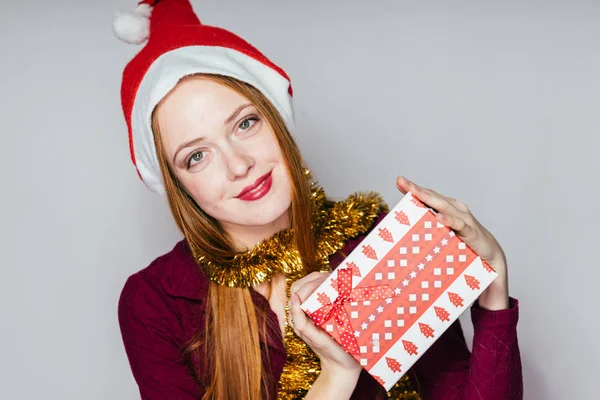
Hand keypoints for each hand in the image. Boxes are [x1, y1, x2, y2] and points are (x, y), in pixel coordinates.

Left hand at [288, 272, 361, 383]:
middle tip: (332, 279)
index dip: (310, 283)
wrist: (341, 363)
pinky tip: (338, 285)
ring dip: (322, 279)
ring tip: (336, 279)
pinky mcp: (323, 309)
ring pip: (311, 285)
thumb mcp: (314, 338)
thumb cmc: (329, 350)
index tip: (326, 283)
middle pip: (302, 284)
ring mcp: (312, 309)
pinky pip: (321, 291)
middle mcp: (303, 311)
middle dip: (316, 278)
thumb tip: (294, 298)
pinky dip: (328, 285)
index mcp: (298, 315)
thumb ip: (300, 321)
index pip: (298, 289)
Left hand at [396, 176, 509, 309]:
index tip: (399, 182)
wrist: (490, 256)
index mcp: (447, 208)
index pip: (428, 196)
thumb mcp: (443, 235)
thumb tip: (405, 234)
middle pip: (433, 197)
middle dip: (416, 189)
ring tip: (414, 191)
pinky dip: (449, 220)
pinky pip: (459, 224)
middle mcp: (455, 209)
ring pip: (443, 206)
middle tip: (402, 181)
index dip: (414, 188)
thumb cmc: (463, 244)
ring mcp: (464, 218)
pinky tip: (439, 218)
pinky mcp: (471, 231)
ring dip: (428, 198)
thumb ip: (429, 230)